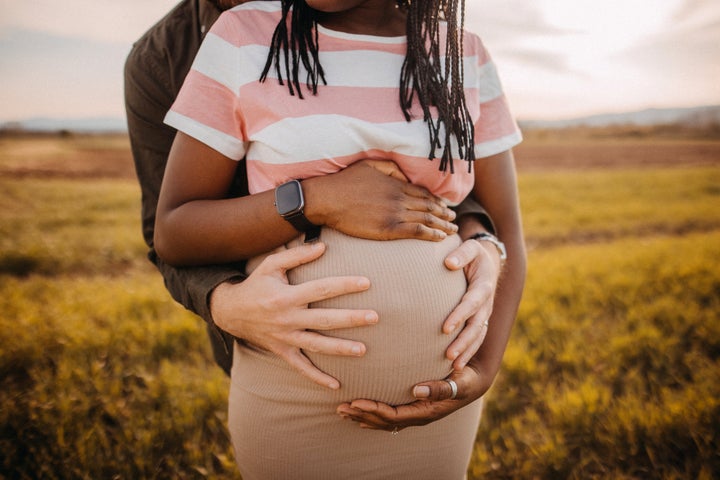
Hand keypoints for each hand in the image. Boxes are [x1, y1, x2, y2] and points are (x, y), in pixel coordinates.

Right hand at [210, 242, 377, 389]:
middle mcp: (287, 318)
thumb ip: (297, 254)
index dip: (344, 285)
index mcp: (286, 296)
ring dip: (340, 349)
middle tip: (375, 317)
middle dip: (351, 319)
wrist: (230, 311)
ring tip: (363, 350)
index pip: (321, 289)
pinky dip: (317, 378)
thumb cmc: (257, 283)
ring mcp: (285, 338)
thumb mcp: (271, 264)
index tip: (367, 282)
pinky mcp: (282, 351)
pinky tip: (336, 385)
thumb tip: (324, 246)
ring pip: (316, 345)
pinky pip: (300, 367)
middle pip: (324, 320)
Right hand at [304, 160, 457, 240]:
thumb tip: (405, 176)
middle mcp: (400, 198)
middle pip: (429, 207)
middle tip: (454, 220)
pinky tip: (440, 238)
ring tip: (452, 231)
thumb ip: (390, 168)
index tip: (445, 206)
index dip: (437, 201)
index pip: (424, 193)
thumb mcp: (369, 165)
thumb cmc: (345, 182)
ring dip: (443, 225)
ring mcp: (395, 214)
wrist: (328, 199)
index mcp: (396, 184)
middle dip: (444, 214)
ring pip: (427, 219)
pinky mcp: (389, 229)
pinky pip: (417, 231)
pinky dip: (431, 234)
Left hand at [336, 363, 490, 431]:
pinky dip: (371, 414)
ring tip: (342, 411)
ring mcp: (415, 413)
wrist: (474, 381)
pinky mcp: (413, 407)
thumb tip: (417, 389)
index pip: (393, 415)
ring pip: (384, 421)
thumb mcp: (459, 382)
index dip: (373, 410)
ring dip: (362, 416)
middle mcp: (418, 415)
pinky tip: (359, 412)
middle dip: (361, 415)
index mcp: (425, 411)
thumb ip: (440, 387)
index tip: (355, 402)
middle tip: (340, 408)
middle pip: (384, 421)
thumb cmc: (467, 378)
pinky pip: (389, 416)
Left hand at [441, 235, 502, 369]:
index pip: (471, 303)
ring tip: (453, 366)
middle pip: (476, 326)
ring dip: (466, 351)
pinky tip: (456, 366)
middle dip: (463, 342)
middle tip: (448, 356)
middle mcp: (486, 303)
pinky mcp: (481, 320)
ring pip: (478, 336)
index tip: (445, 328)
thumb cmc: (473, 254)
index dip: (460, 316)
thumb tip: (448, 263)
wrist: (487, 262)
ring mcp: (485, 314)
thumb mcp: (471, 247)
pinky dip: (468, 352)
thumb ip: (461, 253)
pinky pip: (476, 339)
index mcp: (484, 286)